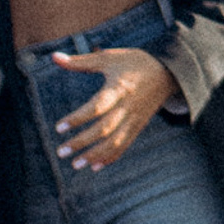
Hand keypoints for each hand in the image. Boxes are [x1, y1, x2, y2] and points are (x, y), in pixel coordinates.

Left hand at [52, 49, 177, 170]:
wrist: (169, 72)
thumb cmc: (135, 63)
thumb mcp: (110, 57)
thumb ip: (81, 61)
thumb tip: (54, 57)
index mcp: (119, 88)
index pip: (98, 106)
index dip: (79, 118)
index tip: (59, 127)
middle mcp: (128, 106)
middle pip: (105, 129)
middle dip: (82, 142)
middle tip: (61, 151)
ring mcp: (135, 118)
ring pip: (115, 141)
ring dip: (95, 155)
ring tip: (75, 165)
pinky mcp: (138, 126)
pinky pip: (125, 144)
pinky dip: (111, 157)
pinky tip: (95, 166)